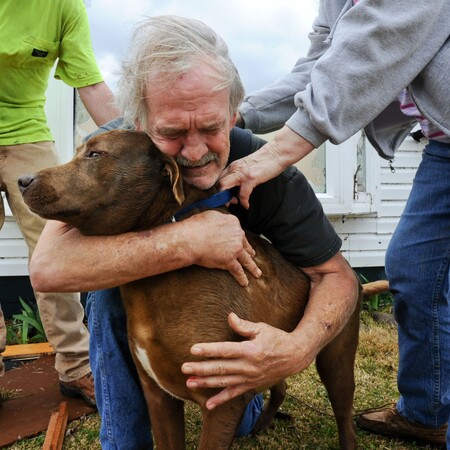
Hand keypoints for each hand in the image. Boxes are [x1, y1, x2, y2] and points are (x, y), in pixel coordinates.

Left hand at [181, 312, 312, 409]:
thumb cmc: (277, 338)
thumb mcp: (262, 328)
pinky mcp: (252, 386)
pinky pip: (234, 394)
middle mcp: (249, 366)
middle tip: (184, 368)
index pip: (225, 350)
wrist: (295, 357)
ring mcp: (250, 378)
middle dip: (201, 368)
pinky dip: (221, 400)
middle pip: (221, 368)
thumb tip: (229, 317)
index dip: (209, 350)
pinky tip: (208, 404)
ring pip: (224, 382)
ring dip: (206, 383)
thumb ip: (244, 325)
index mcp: (250, 350)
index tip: (193, 349)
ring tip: (190, 383)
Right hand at [187, 210, 261, 285]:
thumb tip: (219, 221)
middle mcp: (237, 235)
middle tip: (252, 255)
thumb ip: (219, 218)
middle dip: (249, 251)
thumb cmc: (195, 226)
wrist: (190, 239)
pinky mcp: (230, 261)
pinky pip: (238, 271)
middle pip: (245, 245)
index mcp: (233, 223)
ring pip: (246, 259)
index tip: (239, 241)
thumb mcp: (210, 215)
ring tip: (257, 273)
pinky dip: (242, 278)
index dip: (238, 238)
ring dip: (252, 267)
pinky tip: (245, 283)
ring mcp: (235, 249)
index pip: (238, 232)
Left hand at [219, 126, 314, 207]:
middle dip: (218, 195)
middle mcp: (234, 168)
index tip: (223, 197)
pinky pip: (243, 194)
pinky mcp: (251, 178)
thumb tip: (235, 187)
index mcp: (233, 166)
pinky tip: (247, 205)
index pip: (218, 178)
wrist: (276, 152)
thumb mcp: (247, 166)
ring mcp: (242, 173)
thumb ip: (239, 174)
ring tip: (235, 203)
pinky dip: (244, 202)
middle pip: (217, 183)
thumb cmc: (265, 160)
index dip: (218, 190)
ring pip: (223, 187)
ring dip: (227, 199)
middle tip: (226, 202)